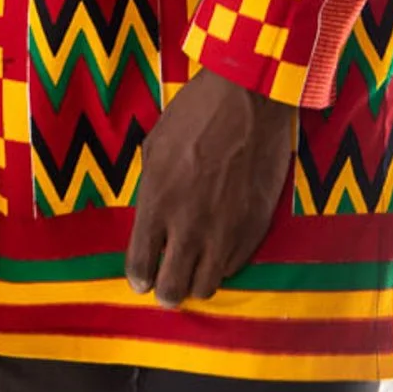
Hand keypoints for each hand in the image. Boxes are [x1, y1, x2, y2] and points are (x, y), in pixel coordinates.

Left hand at [125, 69, 295, 308]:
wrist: (248, 100)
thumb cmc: (195, 114)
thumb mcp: (154, 148)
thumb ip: (151, 192)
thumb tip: (149, 222)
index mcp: (157, 204)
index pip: (140, 266)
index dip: (139, 279)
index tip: (141, 280)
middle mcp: (189, 227)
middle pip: (172, 289)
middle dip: (166, 291)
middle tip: (166, 283)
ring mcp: (224, 232)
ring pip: (206, 287)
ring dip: (196, 282)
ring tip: (194, 269)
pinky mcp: (254, 230)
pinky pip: (233, 267)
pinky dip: (222, 265)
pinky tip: (217, 249)